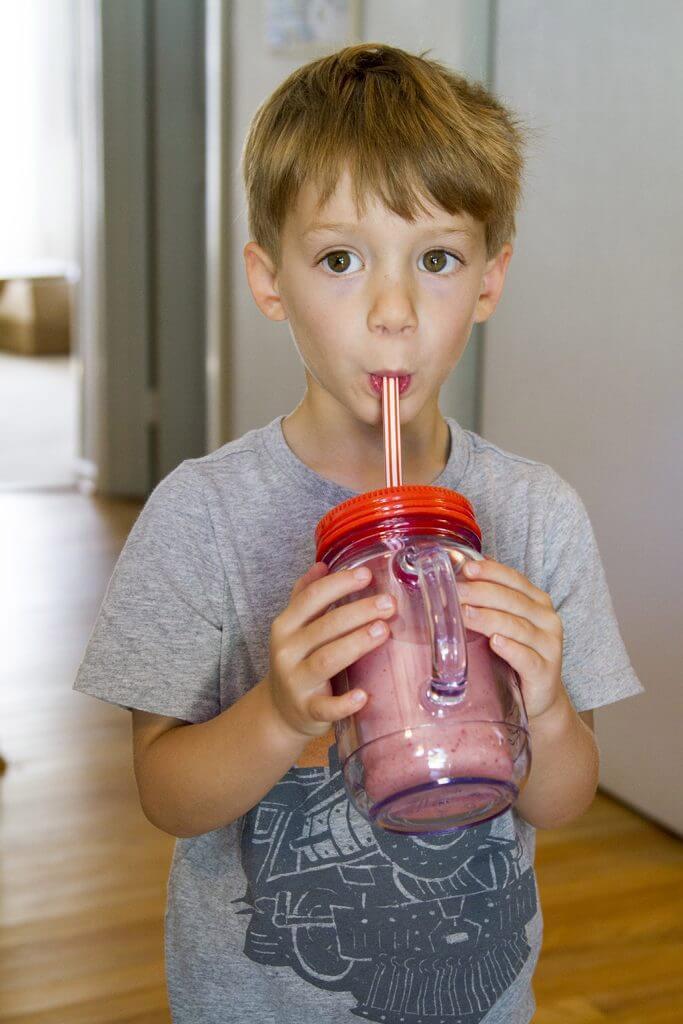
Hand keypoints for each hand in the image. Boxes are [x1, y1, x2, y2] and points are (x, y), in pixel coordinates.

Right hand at [266, 562, 395, 737]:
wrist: (281, 711)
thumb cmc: (298, 660)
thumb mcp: (295, 627)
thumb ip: (306, 596)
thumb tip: (322, 564)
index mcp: (286, 626)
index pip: (311, 598)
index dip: (339, 584)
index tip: (368, 574)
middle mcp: (287, 651)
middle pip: (324, 627)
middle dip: (358, 612)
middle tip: (388, 604)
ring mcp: (296, 682)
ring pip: (326, 660)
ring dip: (355, 644)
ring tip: (383, 630)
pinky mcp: (308, 711)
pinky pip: (326, 708)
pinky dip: (344, 703)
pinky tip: (363, 695)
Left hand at [456, 558, 564, 719]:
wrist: (539, 696)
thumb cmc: (516, 654)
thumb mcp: (504, 623)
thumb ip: (488, 601)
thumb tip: (458, 575)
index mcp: (537, 602)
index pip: (514, 579)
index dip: (491, 571)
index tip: (467, 567)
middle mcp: (547, 620)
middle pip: (513, 600)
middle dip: (482, 593)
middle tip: (456, 592)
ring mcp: (549, 646)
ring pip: (518, 627)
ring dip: (490, 618)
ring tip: (465, 614)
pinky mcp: (545, 672)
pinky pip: (527, 658)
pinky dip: (511, 648)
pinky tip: (495, 642)